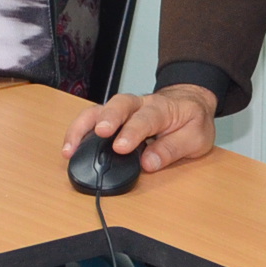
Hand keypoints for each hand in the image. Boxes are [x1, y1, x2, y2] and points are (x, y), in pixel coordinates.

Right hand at [60, 84, 219, 174]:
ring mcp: (123, 109)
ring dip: (83, 127)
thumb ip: (172, 149)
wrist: (188, 102)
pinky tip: (70, 148)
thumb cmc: (191, 120)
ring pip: (98, 110)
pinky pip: (92, 119)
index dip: (132, 132)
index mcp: (162, 109)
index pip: (146, 118)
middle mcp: (139, 104)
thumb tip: (148, 163)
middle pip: (118, 104)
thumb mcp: (195, 137)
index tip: (121, 148)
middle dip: (107, 118)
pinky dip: (79, 132)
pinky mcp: (112, 117)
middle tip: (99, 133)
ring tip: (70, 148)